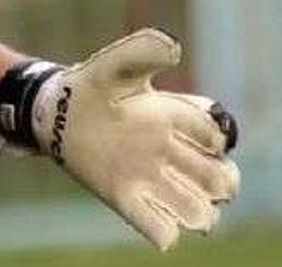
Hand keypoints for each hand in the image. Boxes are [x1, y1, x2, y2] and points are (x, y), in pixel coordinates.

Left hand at [29, 29, 238, 251]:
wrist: (58, 112)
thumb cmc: (91, 85)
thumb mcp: (113, 66)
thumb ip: (141, 53)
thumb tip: (174, 49)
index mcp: (176, 119)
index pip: (218, 138)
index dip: (214, 139)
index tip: (199, 134)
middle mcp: (171, 152)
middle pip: (221, 181)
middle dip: (222, 183)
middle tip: (201, 175)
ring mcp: (151, 180)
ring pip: (199, 212)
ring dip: (200, 213)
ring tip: (179, 198)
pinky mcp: (127, 200)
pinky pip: (160, 231)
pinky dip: (165, 232)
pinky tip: (153, 216)